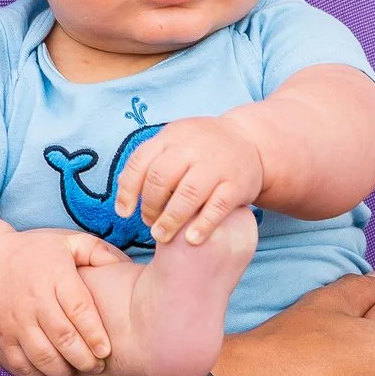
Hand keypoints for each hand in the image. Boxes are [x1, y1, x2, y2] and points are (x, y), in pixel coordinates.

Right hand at [0, 229, 123, 375]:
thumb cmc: (34, 253)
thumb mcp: (66, 242)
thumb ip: (96, 251)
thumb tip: (123, 265)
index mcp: (55, 276)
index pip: (78, 309)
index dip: (94, 334)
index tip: (106, 350)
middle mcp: (35, 299)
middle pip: (63, 337)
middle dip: (84, 359)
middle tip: (98, 367)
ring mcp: (16, 320)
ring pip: (42, 355)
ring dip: (63, 370)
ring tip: (78, 372)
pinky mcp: (2, 335)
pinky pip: (20, 363)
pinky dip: (38, 375)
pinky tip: (53, 374)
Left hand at [118, 114, 265, 242]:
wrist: (250, 140)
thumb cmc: (203, 149)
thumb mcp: (175, 143)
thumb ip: (150, 163)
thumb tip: (124, 198)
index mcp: (172, 136)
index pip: (140, 162)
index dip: (128, 191)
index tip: (125, 213)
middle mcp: (193, 147)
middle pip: (161, 177)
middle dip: (150, 205)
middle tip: (150, 222)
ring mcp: (217, 165)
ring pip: (188, 194)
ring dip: (171, 219)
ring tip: (162, 236)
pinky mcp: (238, 184)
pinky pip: (218, 206)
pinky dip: (202, 225)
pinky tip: (191, 239)